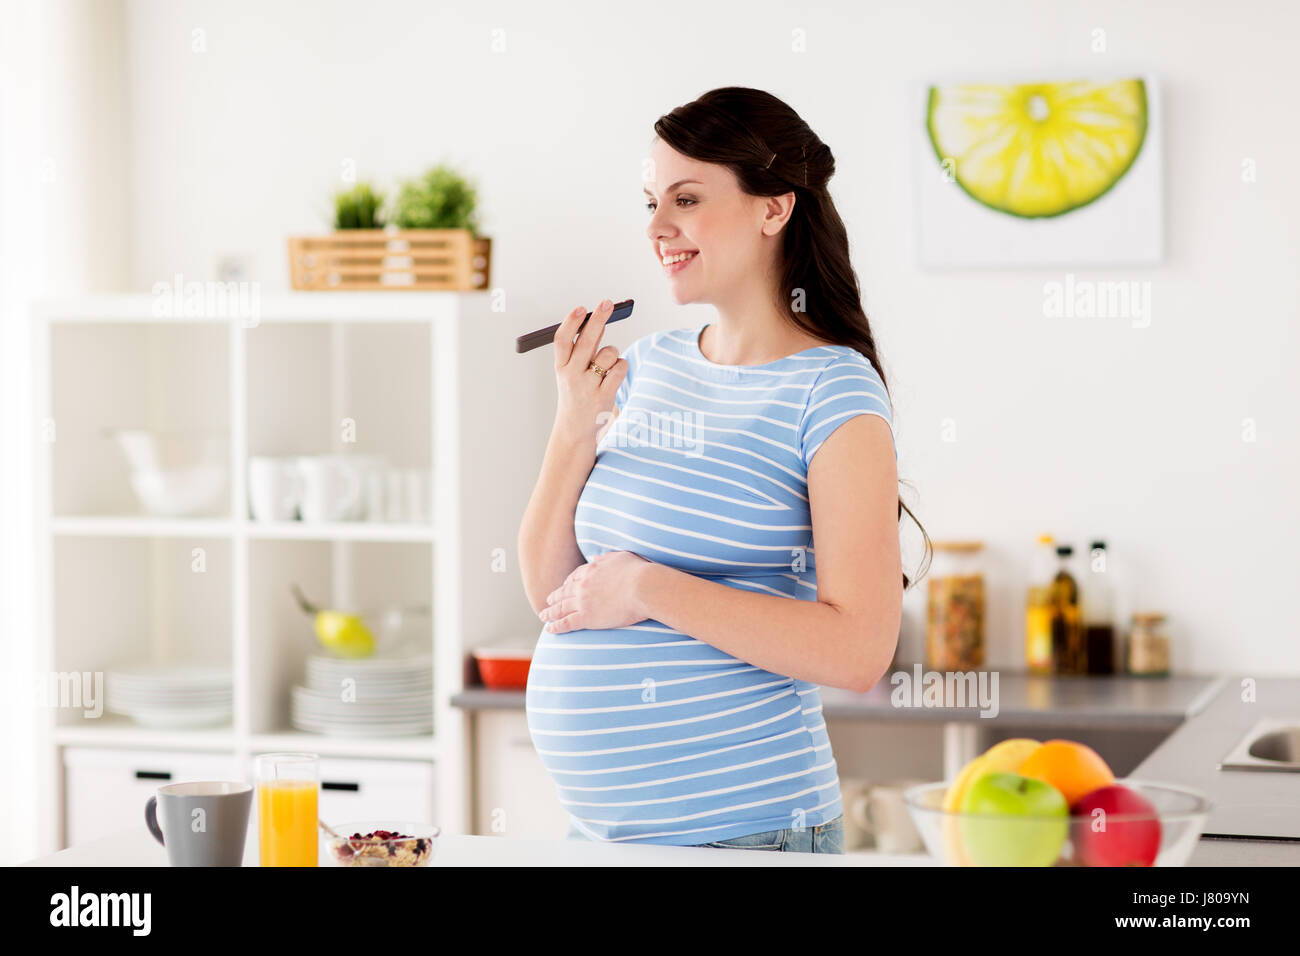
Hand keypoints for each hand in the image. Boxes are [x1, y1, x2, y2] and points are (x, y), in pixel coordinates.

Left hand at [539, 551, 652, 632]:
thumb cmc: (638, 571)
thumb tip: (597, 559)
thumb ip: (606, 559)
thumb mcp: (620, 557)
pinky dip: (556, 626)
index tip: (564, 588)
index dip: (567, 584)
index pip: (575, 577)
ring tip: (543, 616)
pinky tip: (549, 629)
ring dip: (550, 612)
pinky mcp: (587, 617)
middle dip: (555, 597)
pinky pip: (567, 623)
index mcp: (591, 570)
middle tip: (548, 601)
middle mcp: (583, 585)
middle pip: (564, 592)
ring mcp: (583, 602)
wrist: (643, 587)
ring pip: (561, 608)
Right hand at [550, 299, 627, 447]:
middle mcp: (572, 375)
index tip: (581, 308)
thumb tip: (598, 322)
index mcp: (561, 367)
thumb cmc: (576, 395)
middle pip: (586, 341)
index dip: (571, 322)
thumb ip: (584, 349)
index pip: (562, 340)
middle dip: (598, 319)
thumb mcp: (572, 373)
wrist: (575, 431)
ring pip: (609, 353)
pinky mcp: (604, 396)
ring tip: (606, 365)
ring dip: (613, 353)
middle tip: (608, 303)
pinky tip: (615, 373)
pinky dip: (621, 366)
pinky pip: (620, 368)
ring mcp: (588, 386)